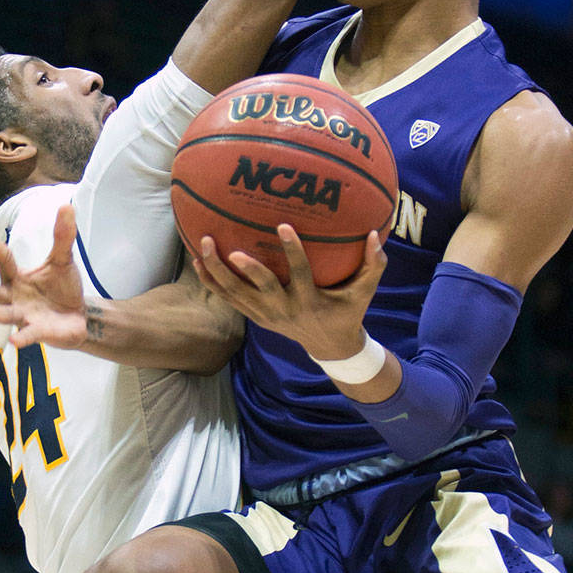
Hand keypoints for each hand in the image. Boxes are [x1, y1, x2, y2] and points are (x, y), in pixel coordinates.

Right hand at [0, 205, 88, 348]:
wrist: (78, 317)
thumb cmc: (63, 288)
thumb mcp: (62, 260)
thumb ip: (62, 236)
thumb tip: (66, 206)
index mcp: (17, 276)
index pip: (2, 259)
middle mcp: (15, 296)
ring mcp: (24, 315)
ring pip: (6, 314)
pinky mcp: (38, 331)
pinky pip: (28, 334)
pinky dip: (23, 338)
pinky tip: (15, 341)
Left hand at [193, 224, 385, 360]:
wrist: (330, 346)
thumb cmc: (348, 311)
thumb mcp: (364, 292)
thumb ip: (373, 265)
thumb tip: (375, 235)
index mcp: (309, 300)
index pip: (299, 274)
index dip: (291, 251)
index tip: (282, 226)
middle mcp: (284, 310)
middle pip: (258, 289)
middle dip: (245, 270)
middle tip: (229, 249)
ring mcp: (266, 316)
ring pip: (235, 295)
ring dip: (217, 273)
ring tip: (202, 245)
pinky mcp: (256, 318)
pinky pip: (229, 299)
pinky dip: (213, 282)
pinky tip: (198, 262)